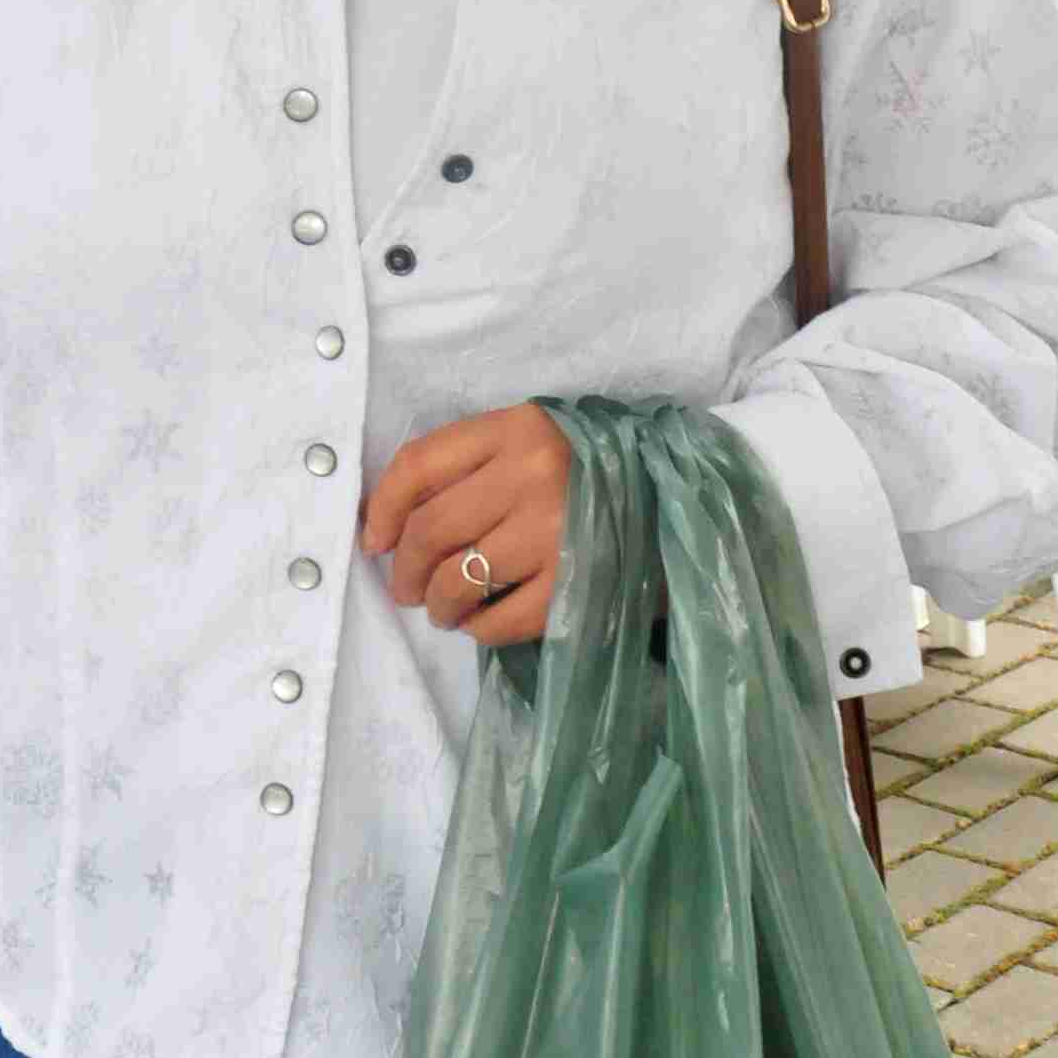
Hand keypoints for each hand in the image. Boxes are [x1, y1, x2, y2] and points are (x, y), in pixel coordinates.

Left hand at [363, 404, 571, 647]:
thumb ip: (472, 467)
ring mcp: (555, 533)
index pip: (419, 465)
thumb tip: (390, 524)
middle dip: (406, 570)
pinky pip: (498, 622)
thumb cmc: (594, 475)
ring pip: (457, 580)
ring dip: (438, 604)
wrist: (681, 507)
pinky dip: (477, 629)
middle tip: (408, 589)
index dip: (383, 509)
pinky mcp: (575, 585)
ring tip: (444, 609)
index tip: (375, 541)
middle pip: (431, 530)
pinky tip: (480, 623)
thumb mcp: (535, 443)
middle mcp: (533, 474)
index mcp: (517, 428)